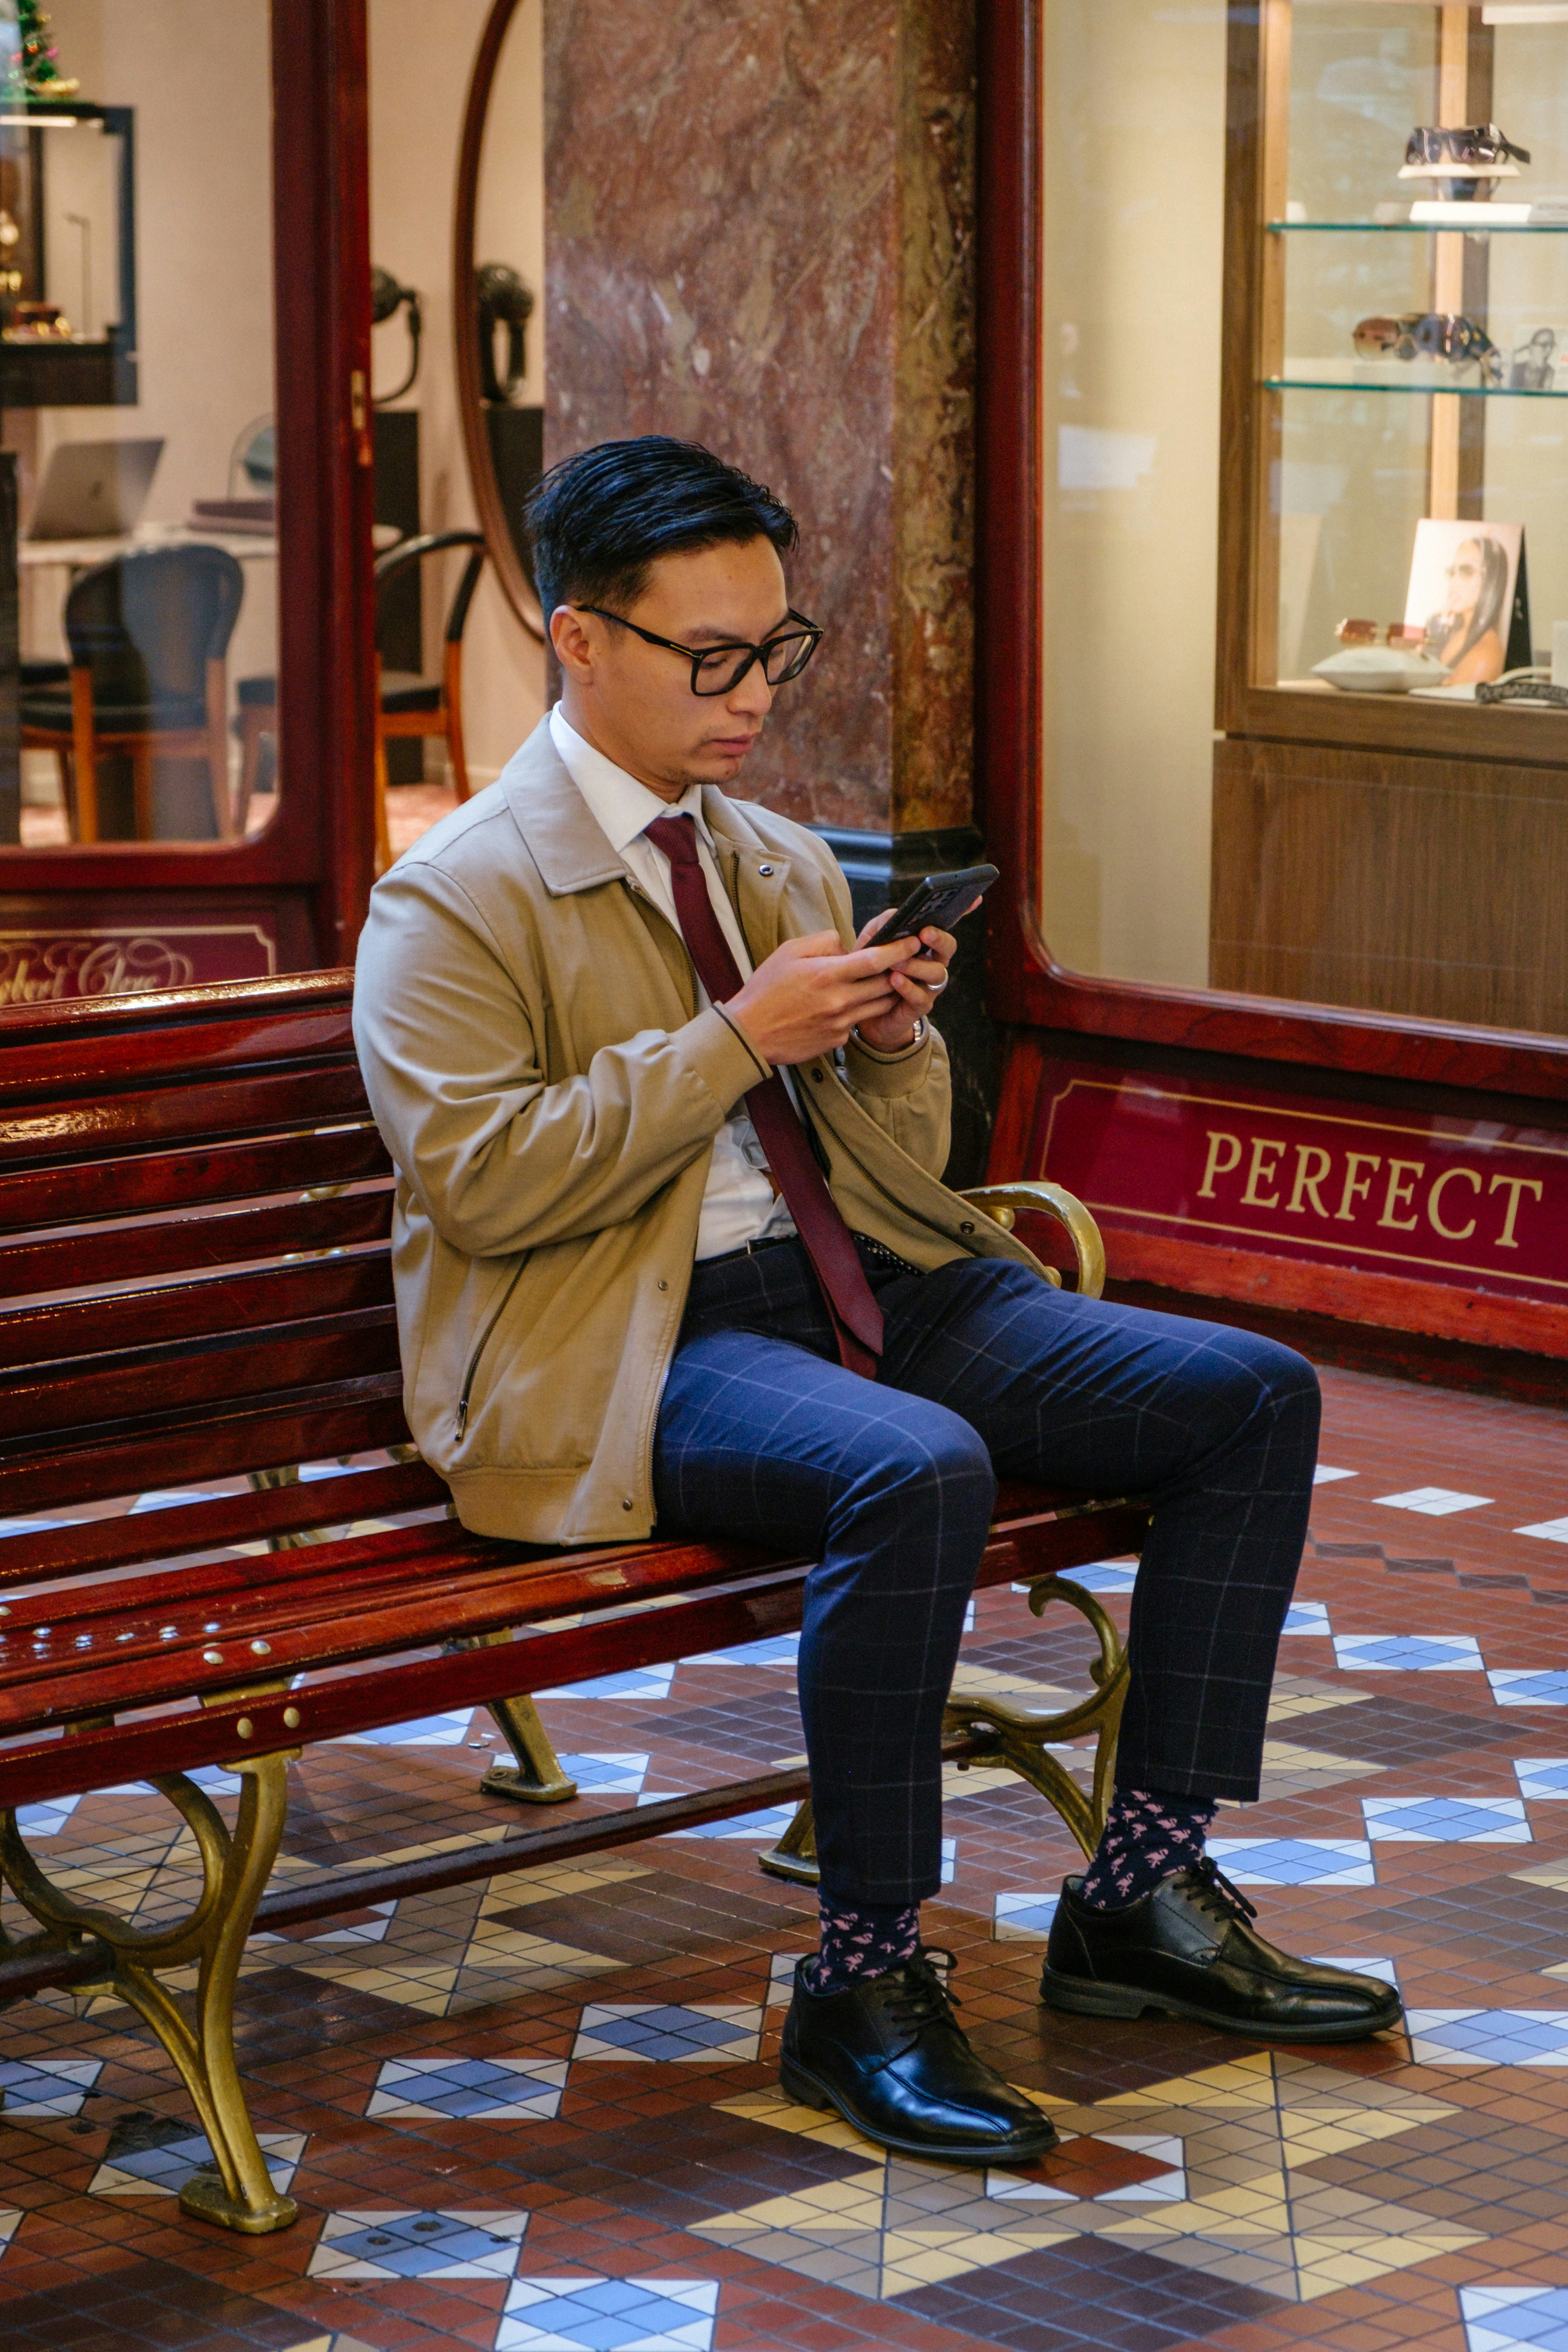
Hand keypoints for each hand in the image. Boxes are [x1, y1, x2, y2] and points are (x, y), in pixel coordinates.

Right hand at [722, 929, 915, 1065]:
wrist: (750, 1033)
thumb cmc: (766, 989)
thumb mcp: (789, 951)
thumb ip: (824, 942)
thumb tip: (848, 945)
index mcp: (827, 974)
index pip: (875, 960)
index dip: (899, 949)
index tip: (914, 941)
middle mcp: (839, 1001)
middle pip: (885, 984)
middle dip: (898, 971)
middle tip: (903, 961)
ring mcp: (840, 1023)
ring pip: (879, 1005)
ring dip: (885, 992)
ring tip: (880, 981)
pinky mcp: (837, 1041)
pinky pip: (859, 1022)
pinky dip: (860, 1011)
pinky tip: (847, 1005)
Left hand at [848, 902, 973, 1052]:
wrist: (863, 1007)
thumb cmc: (872, 969)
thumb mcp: (872, 941)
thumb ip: (883, 925)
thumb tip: (896, 914)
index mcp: (926, 943)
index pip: (947, 924)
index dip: (964, 911)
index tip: (975, 898)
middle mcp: (933, 961)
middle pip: (949, 947)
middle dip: (939, 939)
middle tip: (924, 933)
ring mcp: (929, 985)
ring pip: (937, 972)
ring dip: (916, 965)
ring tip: (895, 963)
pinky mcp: (920, 1005)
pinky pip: (921, 996)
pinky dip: (908, 987)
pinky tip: (894, 979)